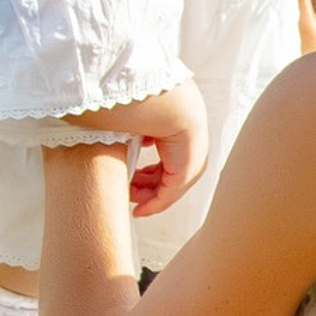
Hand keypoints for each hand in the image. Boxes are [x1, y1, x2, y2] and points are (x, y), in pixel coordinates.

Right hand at [61, 82, 209, 219]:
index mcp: (181, 139)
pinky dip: (152, 205)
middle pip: (163, 178)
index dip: (144, 176)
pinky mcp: (187, 175)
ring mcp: (192, 165)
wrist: (171, 105)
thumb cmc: (152, 106)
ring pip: (165, 189)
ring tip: (127, 196)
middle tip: (124, 188)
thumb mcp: (141, 124)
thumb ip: (137, 136)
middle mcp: (190, 153)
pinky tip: (138, 211)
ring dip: (145, 196)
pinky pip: (168, 196)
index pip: (163, 165)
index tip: (127, 181)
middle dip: (142, 186)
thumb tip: (130, 142)